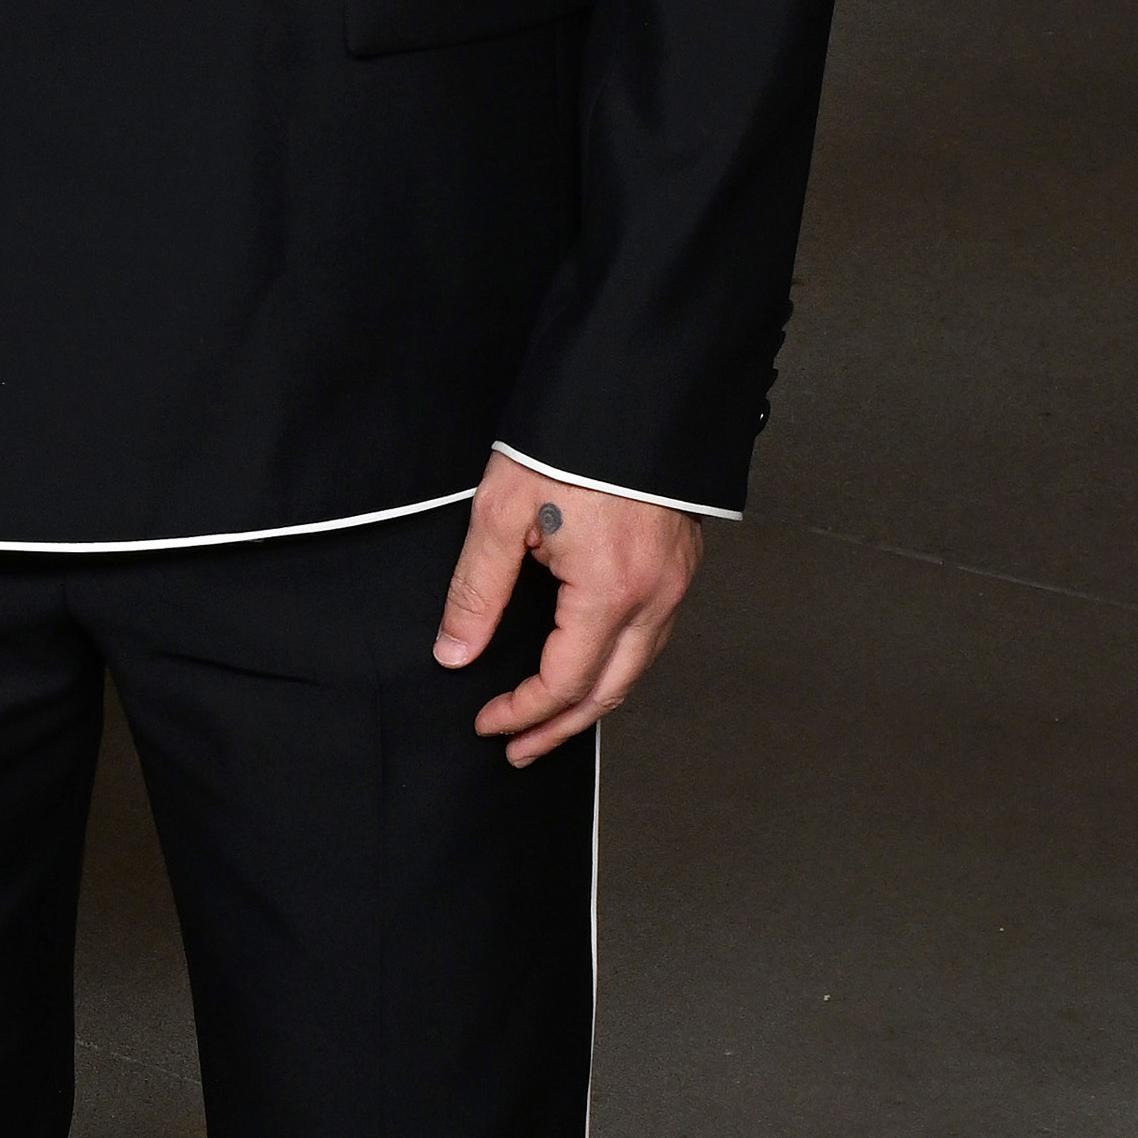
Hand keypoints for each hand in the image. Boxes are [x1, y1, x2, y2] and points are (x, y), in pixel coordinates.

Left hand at [433, 454, 701, 765]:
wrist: (630, 388)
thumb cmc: (567, 440)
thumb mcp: (501, 514)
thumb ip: (477, 591)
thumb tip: (456, 651)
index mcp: (610, 590)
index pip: (565, 682)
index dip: (523, 712)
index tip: (489, 722)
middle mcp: (655, 595)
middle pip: (609, 690)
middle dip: (561, 728)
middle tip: (520, 748)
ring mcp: (676, 580)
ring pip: (638, 667)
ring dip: (592, 700)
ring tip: (550, 720)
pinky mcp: (680, 562)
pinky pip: (653, 635)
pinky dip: (617, 664)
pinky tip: (589, 665)